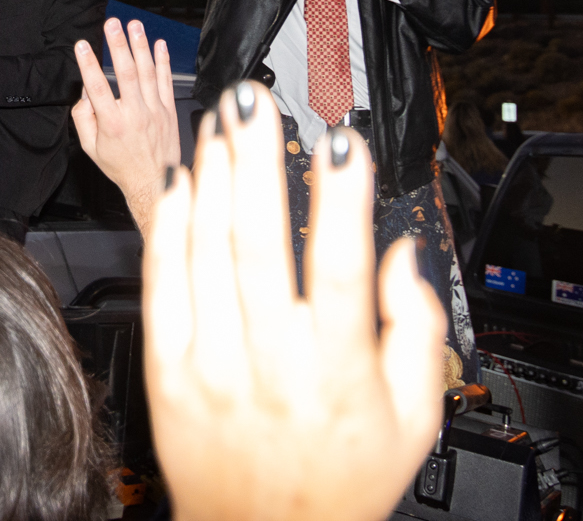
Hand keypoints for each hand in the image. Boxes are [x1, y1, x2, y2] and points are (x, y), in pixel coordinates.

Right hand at [71, 19, 181, 235]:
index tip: (82, 45)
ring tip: (135, 25)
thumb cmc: (121, 166)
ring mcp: (155, 111)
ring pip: (148, 73)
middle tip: (112, 24)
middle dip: (118, 45)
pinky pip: (166, 82)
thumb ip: (83, 119)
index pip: (97, 88)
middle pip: (126, 74)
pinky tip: (159, 44)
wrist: (154, 182)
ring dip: (141, 46)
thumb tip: (84, 94)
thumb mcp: (90, 148)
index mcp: (112, 124)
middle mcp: (135, 115)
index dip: (88, 64)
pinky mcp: (169, 111)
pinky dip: (163, 62)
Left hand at [147, 86, 443, 520]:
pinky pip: (165, 284)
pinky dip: (171, 227)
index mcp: (339, 372)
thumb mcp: (413, 419)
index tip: (342, 142)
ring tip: (219, 123)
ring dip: (213, 178)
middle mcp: (273, 364)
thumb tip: (402, 251)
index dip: (343, 200)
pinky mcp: (169, 369)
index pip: (343, 269)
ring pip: (208, 253)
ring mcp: (214, 365)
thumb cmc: (340, 479)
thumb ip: (418, 329)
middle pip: (260, 244)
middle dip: (256, 162)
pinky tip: (182, 183)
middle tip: (253, 102)